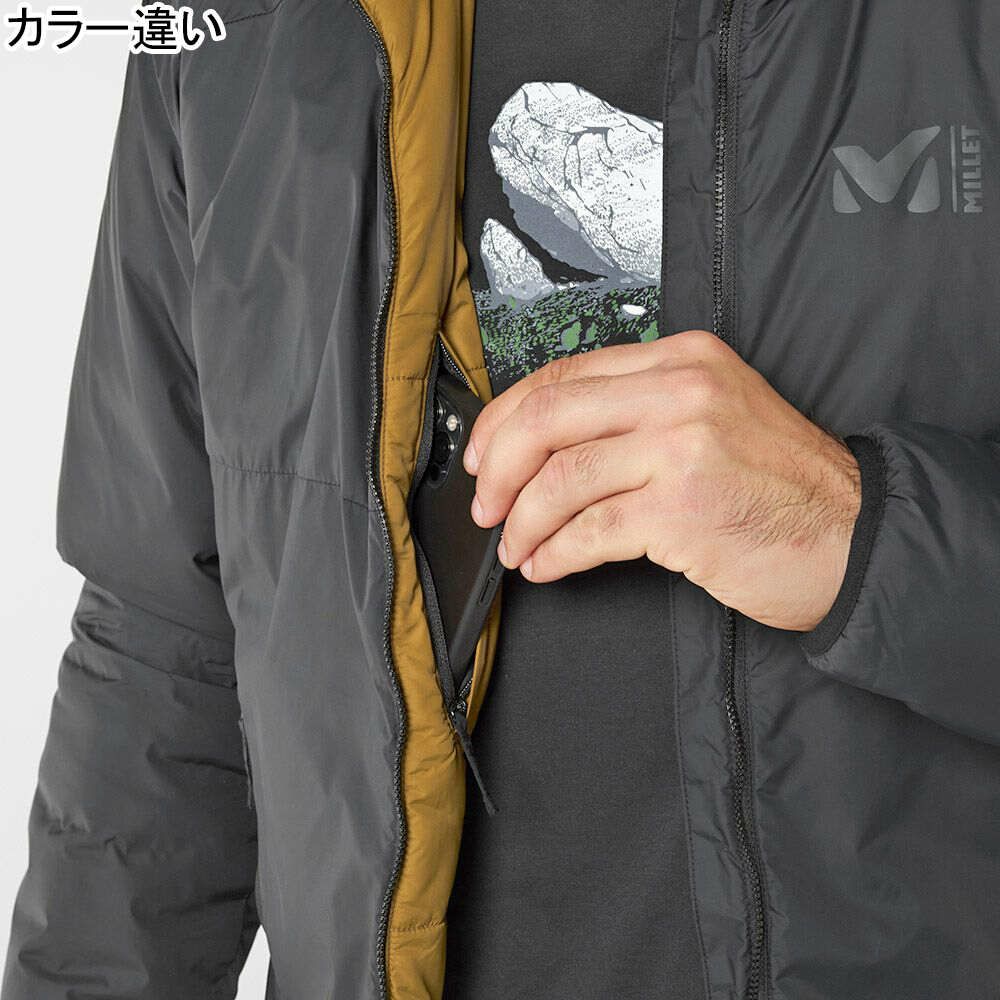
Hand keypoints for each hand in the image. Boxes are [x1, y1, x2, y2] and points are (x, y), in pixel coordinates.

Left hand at [464, 330, 861, 631]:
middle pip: (548, 419)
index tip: (484, 455)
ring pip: (560, 478)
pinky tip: (546, 566)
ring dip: (522, 521)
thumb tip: (546, 446)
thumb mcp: (715, 416)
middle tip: (485, 506)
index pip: (564, 375)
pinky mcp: (681, 510)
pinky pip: (588, 530)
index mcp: (682, 359)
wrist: (854, 534)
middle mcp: (680, 392)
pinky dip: (554, 553)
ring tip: (516, 548)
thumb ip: (638, 414)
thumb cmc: (783, 484)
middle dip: (499, 469)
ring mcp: (682, 448)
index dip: (506, 418)